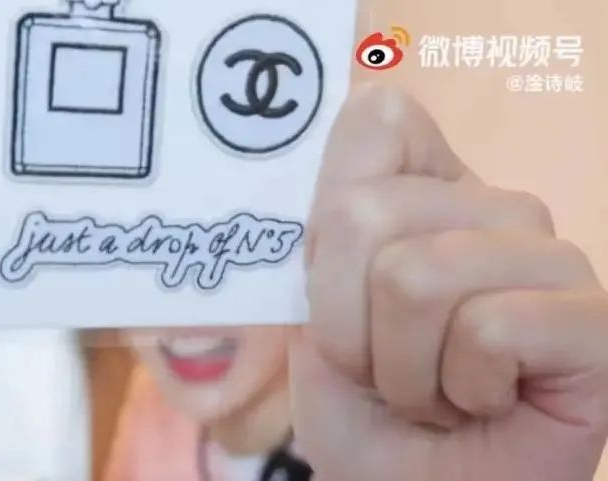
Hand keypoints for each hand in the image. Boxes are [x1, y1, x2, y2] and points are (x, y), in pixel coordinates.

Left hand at [292, 84, 607, 480]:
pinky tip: (487, 403)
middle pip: (369, 212)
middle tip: (380, 368)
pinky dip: (460, 388)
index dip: (327, 220)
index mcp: (428, 191)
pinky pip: (490, 326)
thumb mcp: (308, 312)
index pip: (378, 120)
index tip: (335, 296)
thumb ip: (322, 223)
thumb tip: (355, 110)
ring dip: (399, 367)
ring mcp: (554, 260)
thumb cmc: (364, 410)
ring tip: (431, 391)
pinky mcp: (598, 321)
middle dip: (346, 324)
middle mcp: (497, 208)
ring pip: (419, 274)